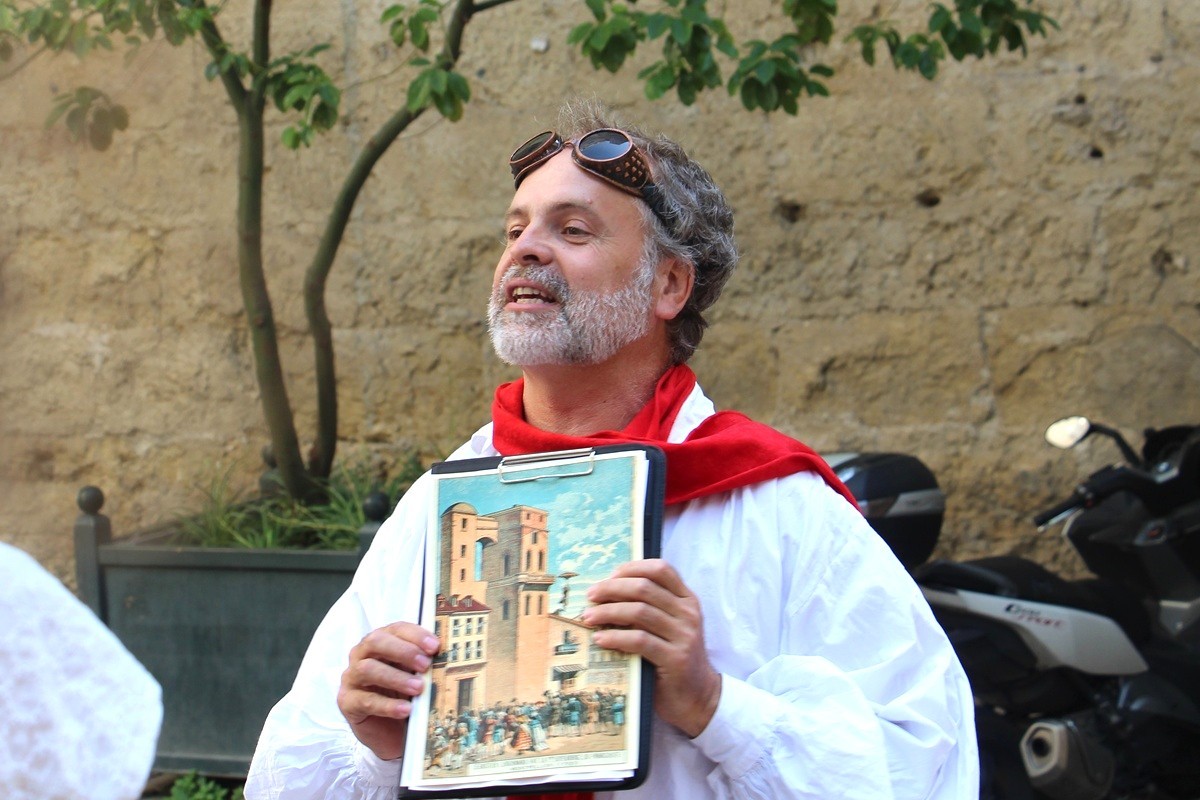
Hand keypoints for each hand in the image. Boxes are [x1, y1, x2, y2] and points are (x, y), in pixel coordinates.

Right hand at [337, 622, 439, 760]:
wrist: (390, 732)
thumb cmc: (404, 696)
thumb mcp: (415, 676)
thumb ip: (423, 663)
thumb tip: (446, 654)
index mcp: (380, 642)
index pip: (395, 629)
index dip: (415, 635)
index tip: (435, 646)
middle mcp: (362, 655)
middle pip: (375, 642)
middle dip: (403, 651)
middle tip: (425, 664)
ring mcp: (352, 678)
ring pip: (367, 669)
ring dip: (396, 677)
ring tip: (418, 688)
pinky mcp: (347, 702)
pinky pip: (365, 700)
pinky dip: (387, 705)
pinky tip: (405, 710)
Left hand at [582, 559, 720, 736]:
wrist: (699, 696)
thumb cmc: (675, 657)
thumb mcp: (671, 626)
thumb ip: (652, 607)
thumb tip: (608, 590)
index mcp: (687, 600)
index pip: (661, 569)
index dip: (632, 568)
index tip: (609, 575)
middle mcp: (688, 614)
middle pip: (644, 588)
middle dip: (612, 588)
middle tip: (591, 595)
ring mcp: (684, 636)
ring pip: (639, 612)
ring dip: (608, 612)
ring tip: (589, 617)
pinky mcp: (675, 659)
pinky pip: (639, 641)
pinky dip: (615, 637)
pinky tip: (600, 639)